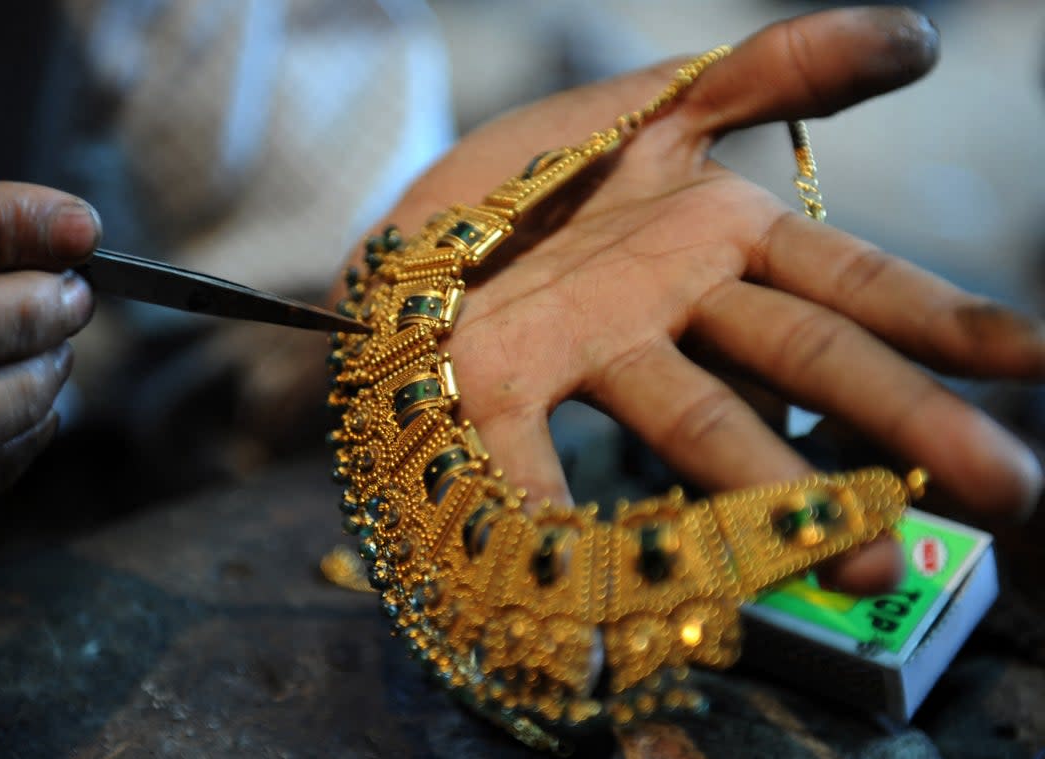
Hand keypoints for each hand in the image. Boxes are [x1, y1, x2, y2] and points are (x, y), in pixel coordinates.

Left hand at [345, 8, 1042, 592]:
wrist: (408, 220)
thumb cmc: (539, 176)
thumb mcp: (652, 106)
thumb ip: (769, 73)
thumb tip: (917, 36)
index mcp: (714, 242)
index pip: (842, 282)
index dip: (937, 316)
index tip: (1031, 363)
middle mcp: (667, 314)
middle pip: (792, 364)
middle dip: (892, 423)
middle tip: (997, 493)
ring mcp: (585, 361)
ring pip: (694, 422)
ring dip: (772, 493)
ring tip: (851, 558)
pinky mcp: (496, 395)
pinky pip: (535, 462)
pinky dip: (564, 523)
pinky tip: (600, 588)